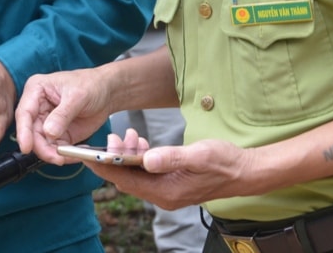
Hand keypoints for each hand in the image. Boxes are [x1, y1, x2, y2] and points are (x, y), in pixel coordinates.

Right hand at [14, 68, 114, 163]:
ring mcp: (47, 123)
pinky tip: (77, 153)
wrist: (107, 92)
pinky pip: (56, 149)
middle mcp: (38, 107)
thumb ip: (62, 114)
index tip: (27, 147)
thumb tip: (48, 132)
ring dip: (54, 154)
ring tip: (70, 156)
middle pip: (31, 133)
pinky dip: (65, 155)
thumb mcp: (78, 96)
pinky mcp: (58, 135)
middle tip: (56, 157)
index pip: (24, 113)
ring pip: (42, 144)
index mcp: (36, 90)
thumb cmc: (91, 84)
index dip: (24, 132)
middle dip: (42, 148)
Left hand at [87, 137, 250, 210]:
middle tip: (114, 136)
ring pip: (136, 176)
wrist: (245, 172)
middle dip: (115, 158)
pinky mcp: (172, 184)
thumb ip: (172, 157)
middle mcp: (163, 196)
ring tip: (131, 135)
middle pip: (127, 179)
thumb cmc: (224, 162)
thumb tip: (146, 158)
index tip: (87, 154)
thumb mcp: (199, 155)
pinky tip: (143, 144)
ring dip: (128, 157)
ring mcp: (167, 192)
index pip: (125, 180)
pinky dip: (140, 159)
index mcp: (166, 191)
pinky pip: (147, 174)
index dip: (104, 166)